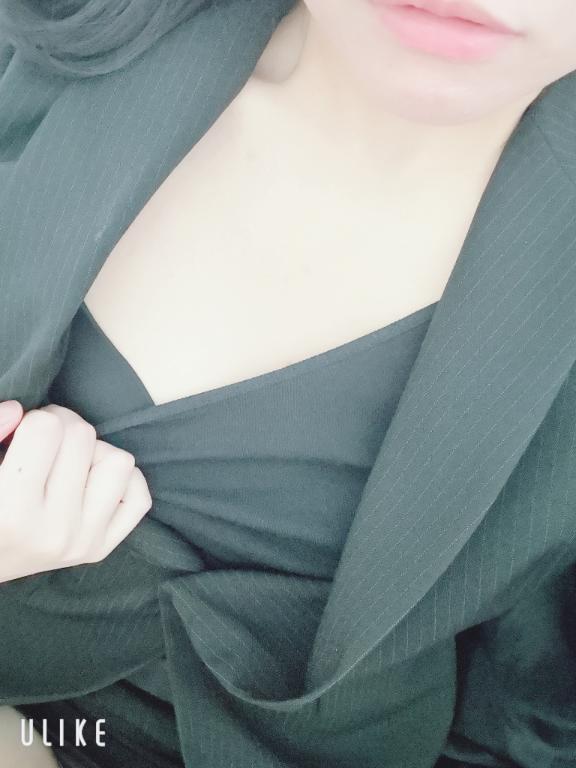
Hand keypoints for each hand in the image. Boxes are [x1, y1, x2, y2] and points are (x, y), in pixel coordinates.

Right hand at [0, 401, 151, 582]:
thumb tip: (19, 409)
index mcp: (12, 510)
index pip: (46, 428)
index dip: (35, 419)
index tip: (24, 433)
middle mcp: (54, 530)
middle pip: (84, 436)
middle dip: (63, 427)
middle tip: (43, 444)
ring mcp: (83, 541)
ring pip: (119, 462)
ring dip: (95, 453)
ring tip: (67, 464)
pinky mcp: (101, 548)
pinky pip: (140, 497)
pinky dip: (122, 483)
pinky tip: (91, 483)